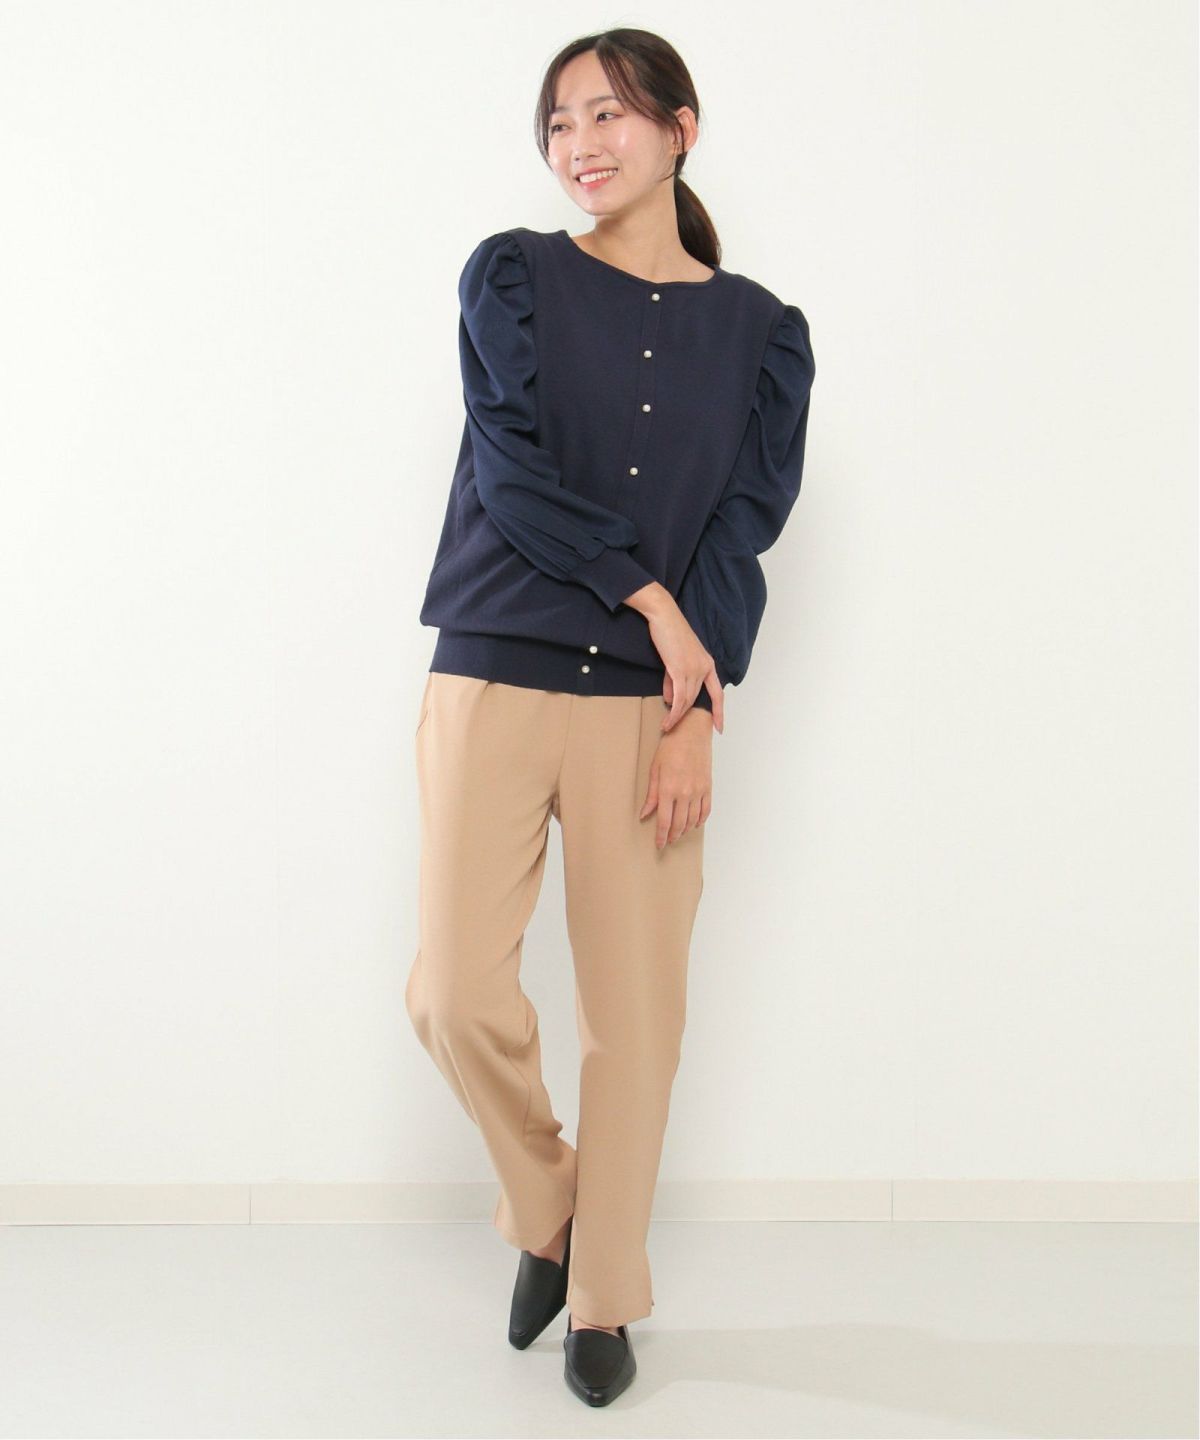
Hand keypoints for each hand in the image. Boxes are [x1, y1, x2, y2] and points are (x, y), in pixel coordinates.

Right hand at [634, 592, 723, 733]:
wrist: (664, 616)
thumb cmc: (669, 633)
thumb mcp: (675, 658)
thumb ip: (674, 680)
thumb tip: (670, 699)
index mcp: (708, 664)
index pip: (718, 693)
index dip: (719, 711)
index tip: (720, 727)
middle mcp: (704, 668)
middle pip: (695, 699)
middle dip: (684, 715)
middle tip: (672, 725)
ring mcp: (693, 669)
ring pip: (686, 700)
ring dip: (676, 716)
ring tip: (667, 725)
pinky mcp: (680, 670)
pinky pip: (679, 698)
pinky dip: (674, 712)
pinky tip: (668, 720)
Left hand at [638, 708, 712, 847]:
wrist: (691, 732)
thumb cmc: (671, 747)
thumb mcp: (654, 769)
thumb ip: (651, 794)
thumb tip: (645, 813)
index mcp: (668, 788)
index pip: (664, 821)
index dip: (661, 836)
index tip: (659, 844)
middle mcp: (684, 793)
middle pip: (679, 824)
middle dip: (672, 836)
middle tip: (667, 841)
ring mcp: (698, 791)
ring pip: (693, 820)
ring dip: (685, 830)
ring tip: (678, 833)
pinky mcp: (708, 787)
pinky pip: (706, 810)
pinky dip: (700, 820)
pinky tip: (694, 823)